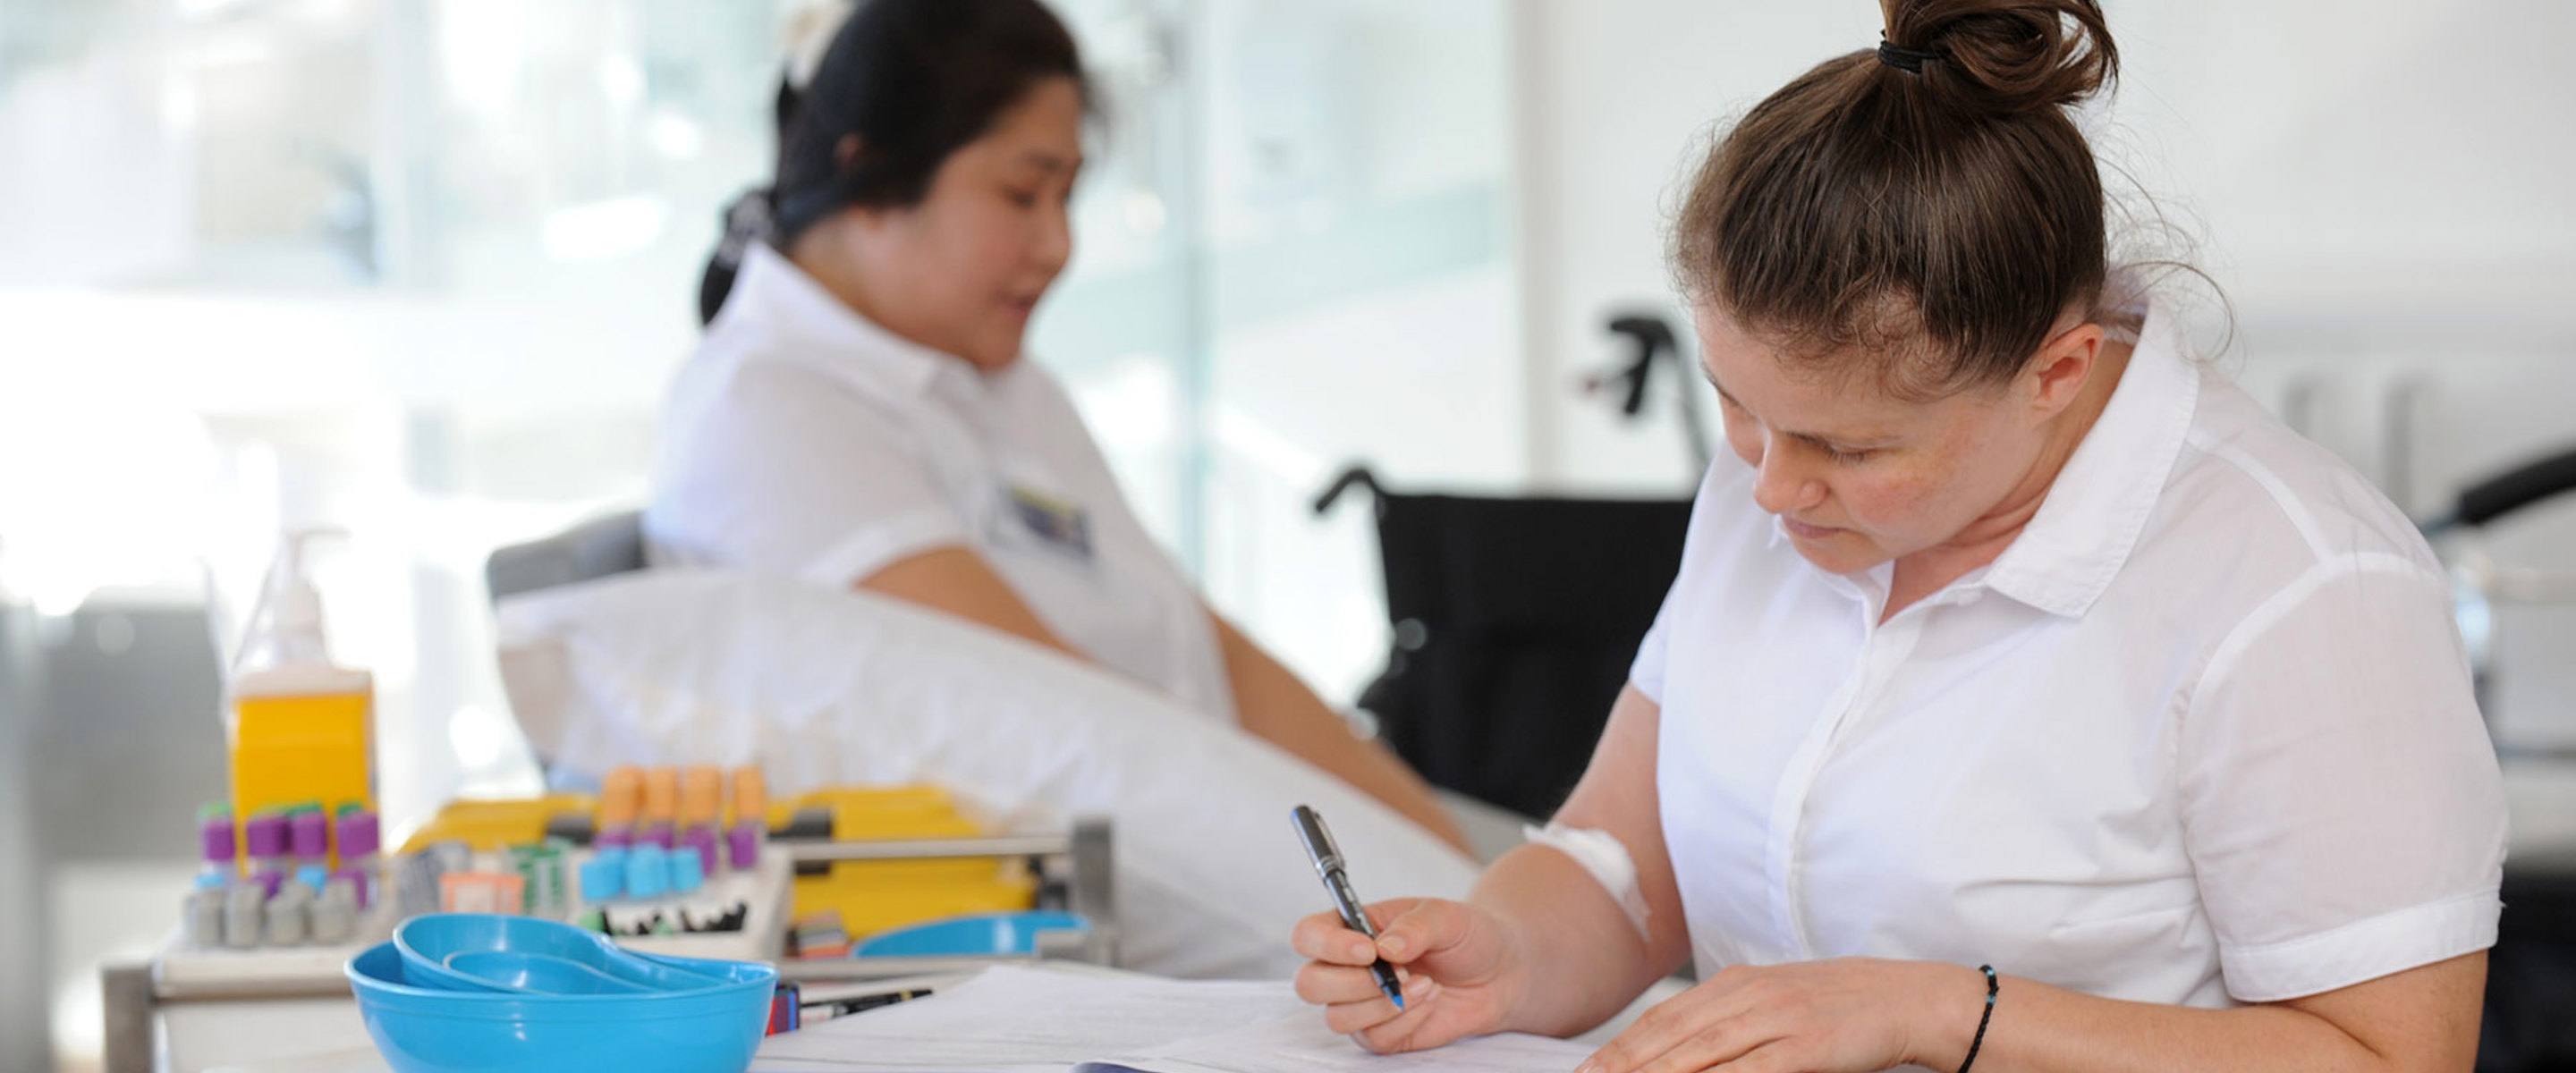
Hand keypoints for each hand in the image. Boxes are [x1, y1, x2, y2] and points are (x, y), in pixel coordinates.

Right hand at [1289, 897, 1527, 1053]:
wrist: (1499, 973)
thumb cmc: (1466, 935)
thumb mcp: (1446, 916)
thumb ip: (1415, 926)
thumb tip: (1385, 948)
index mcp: (1351, 927)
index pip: (1308, 935)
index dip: (1328, 946)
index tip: (1369, 950)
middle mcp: (1346, 966)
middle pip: (1309, 984)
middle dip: (1354, 984)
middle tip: (1401, 973)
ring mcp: (1360, 1003)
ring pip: (1337, 1018)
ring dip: (1385, 1005)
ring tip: (1426, 985)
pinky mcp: (1380, 1033)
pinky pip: (1374, 1039)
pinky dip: (1405, 1022)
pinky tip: (1429, 1002)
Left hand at [1577, 959, 1984, 1072]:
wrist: (1910, 998)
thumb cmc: (1842, 1008)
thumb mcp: (1776, 1006)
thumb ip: (1731, 1026)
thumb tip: (1683, 1054)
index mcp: (1736, 984)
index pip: (1662, 1019)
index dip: (1619, 1048)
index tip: (1587, 1071)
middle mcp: (1749, 996)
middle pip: (1669, 1036)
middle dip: (1621, 1064)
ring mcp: (1777, 1019)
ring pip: (1699, 1052)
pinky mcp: (1807, 1044)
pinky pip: (1750, 1070)